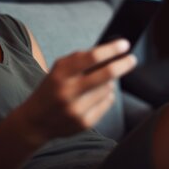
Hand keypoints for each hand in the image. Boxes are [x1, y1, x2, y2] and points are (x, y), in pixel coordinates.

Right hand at [15, 39, 136, 144]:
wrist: (36, 121)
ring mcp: (77, 109)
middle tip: (132, 59)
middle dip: (123, 65)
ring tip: (97, 84)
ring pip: (108, 89)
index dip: (111, 50)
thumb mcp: (58, 70)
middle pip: (105, 75)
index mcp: (60, 74)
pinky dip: (106, 96)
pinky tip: (95, 96)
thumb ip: (79, 60)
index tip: (124, 45)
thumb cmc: (51, 89)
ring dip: (108, 83)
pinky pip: (107, 103)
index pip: (91, 57)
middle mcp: (68, 92)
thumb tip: (107, 53)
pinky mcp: (84, 123)